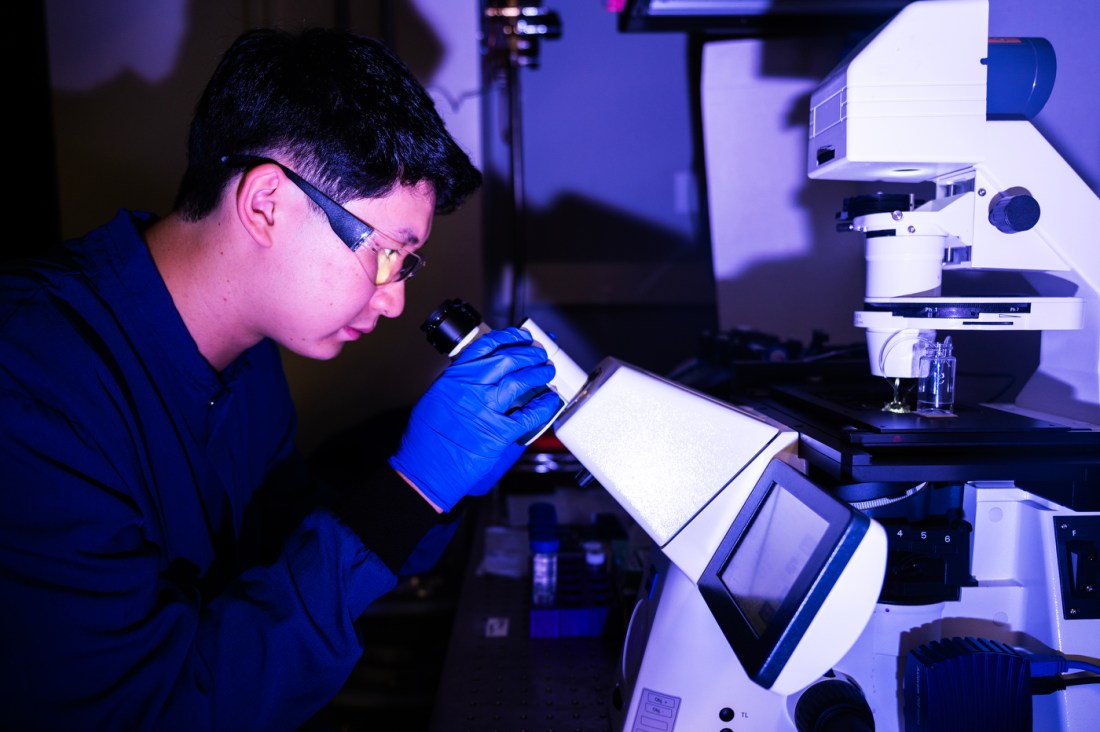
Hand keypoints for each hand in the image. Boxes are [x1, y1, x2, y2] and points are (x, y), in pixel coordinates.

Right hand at [390, 328, 561, 511]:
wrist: (424, 469)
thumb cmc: (425, 439)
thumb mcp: (435, 398)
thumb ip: (457, 384)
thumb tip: (477, 377)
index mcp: (454, 378)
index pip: (485, 346)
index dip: (508, 338)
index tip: (520, 337)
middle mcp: (470, 389)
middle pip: (508, 360)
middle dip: (528, 353)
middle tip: (538, 354)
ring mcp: (485, 410)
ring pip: (520, 381)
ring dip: (539, 373)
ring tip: (547, 370)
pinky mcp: (498, 433)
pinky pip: (529, 415)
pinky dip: (543, 406)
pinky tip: (550, 400)